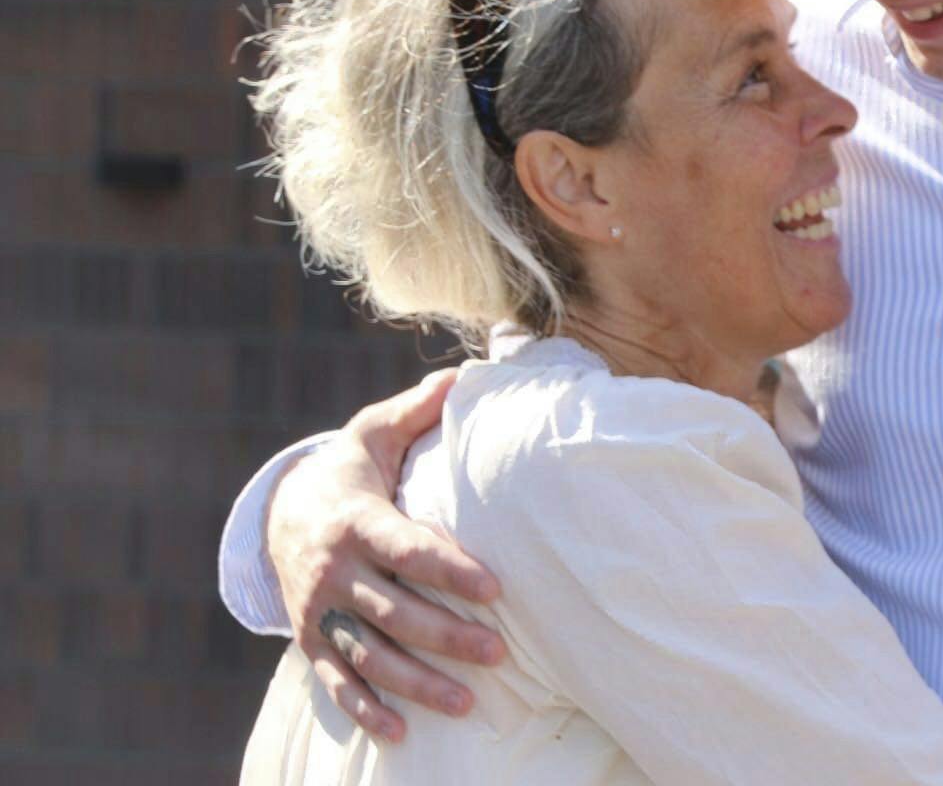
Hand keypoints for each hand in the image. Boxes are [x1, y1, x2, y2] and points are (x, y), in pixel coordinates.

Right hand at [267, 368, 505, 741]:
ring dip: (416, 683)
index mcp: (356, 520)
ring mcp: (319, 612)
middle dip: (445, 634)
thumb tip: (464, 375)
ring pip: (369, 655)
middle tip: (498, 651)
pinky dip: (366, 710)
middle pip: (394, 611)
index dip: (449, 569)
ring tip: (467, 701)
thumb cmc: (349, 470)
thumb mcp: (373, 434)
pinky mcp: (312, 640)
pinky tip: (402, 732)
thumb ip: (417, 411)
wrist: (279, 512)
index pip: (407, 549)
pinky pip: (337, 682)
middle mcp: (333, 571)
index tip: (496, 587)